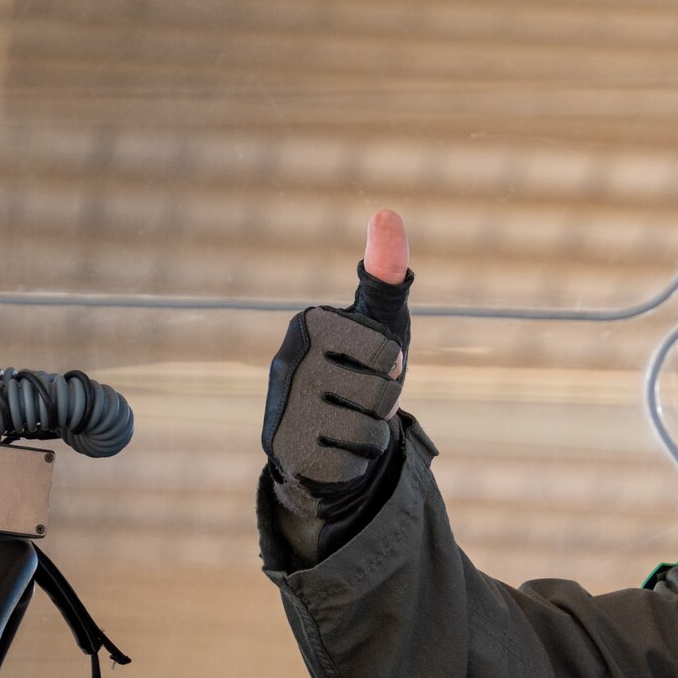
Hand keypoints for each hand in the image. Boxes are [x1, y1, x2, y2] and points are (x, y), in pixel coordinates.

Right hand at [262, 210, 414, 491]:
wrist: (317, 438)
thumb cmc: (356, 371)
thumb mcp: (377, 324)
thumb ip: (386, 276)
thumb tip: (387, 213)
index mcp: (311, 323)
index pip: (387, 351)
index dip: (392, 366)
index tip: (374, 364)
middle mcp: (290, 362)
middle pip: (383, 396)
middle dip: (384, 405)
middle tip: (357, 398)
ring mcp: (285, 410)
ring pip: (370, 433)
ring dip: (371, 434)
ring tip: (347, 423)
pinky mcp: (288, 454)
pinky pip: (354, 464)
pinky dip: (355, 461)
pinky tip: (333, 449)